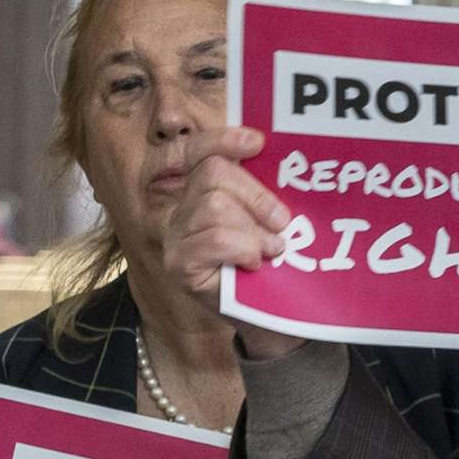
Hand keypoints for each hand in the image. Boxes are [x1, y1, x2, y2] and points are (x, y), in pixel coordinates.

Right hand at [160, 126, 301, 359]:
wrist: (271, 318)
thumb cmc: (271, 267)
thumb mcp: (269, 222)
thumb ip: (263, 193)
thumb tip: (277, 158)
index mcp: (201, 193)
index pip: (198, 152)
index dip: (223, 140)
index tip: (257, 142)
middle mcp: (181, 211)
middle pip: (213, 173)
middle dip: (256, 195)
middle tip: (282, 222)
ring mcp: (176, 238)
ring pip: (214, 205)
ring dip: (253, 228)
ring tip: (272, 249)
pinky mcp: (179, 264)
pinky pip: (215, 238)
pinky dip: (243, 248)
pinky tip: (254, 262)